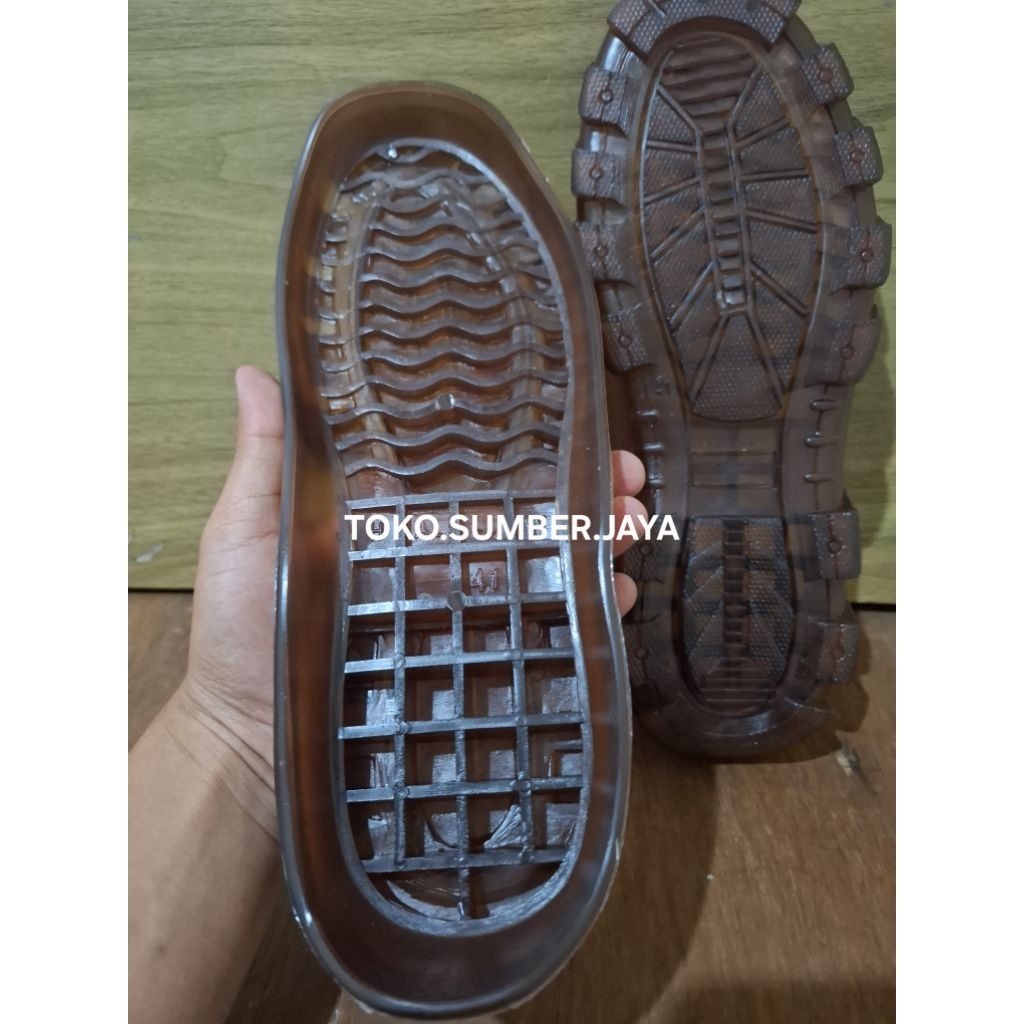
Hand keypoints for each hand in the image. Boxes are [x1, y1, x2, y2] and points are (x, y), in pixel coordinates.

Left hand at [182, 366, 647, 789]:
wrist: (251, 745)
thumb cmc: (238, 635)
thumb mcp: (246, 534)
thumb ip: (263, 460)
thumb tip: (256, 372)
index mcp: (388, 516)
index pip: (466, 466)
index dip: (520, 440)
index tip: (569, 419)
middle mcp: (432, 554)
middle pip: (521, 511)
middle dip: (580, 487)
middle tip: (627, 476)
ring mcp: (457, 606)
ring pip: (542, 562)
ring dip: (595, 539)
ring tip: (634, 524)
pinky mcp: (472, 657)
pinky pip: (539, 626)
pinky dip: (586, 609)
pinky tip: (617, 595)